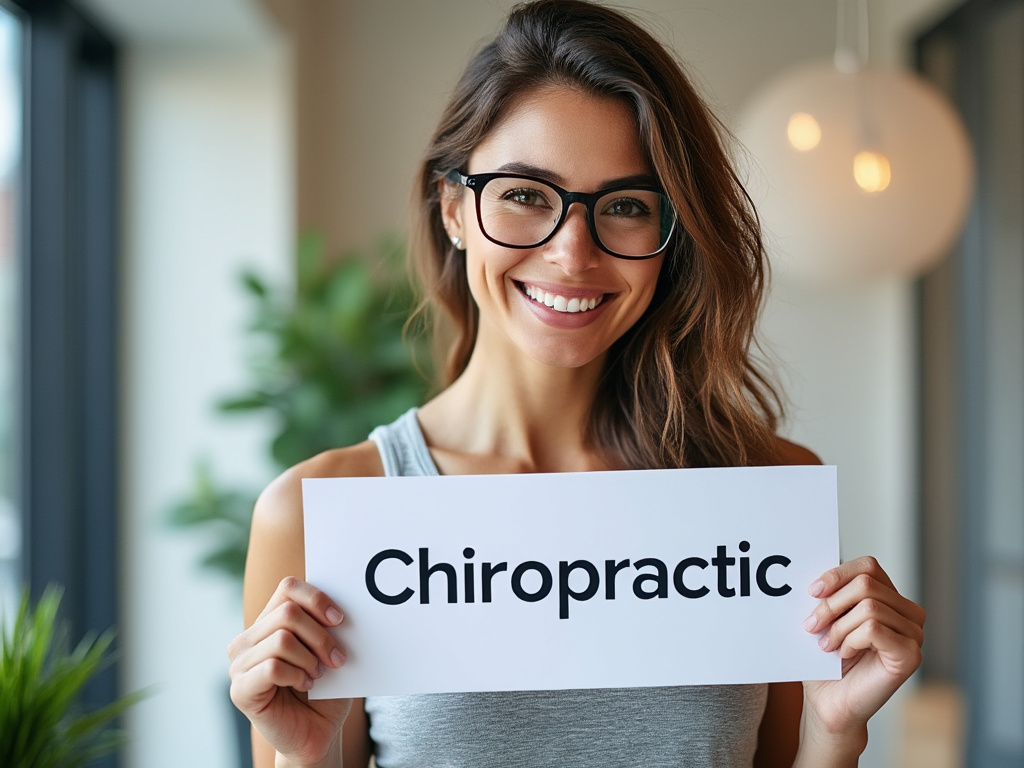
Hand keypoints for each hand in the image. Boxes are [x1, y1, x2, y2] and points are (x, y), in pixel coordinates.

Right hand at [228, 577, 351, 765]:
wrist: (317, 733)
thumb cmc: (326, 690)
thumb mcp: (330, 651)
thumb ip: (329, 626)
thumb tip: (341, 607)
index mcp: (268, 622)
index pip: (288, 588)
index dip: (317, 599)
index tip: (340, 620)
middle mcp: (248, 639)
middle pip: (288, 613)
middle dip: (320, 636)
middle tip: (336, 658)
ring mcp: (240, 664)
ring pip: (282, 639)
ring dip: (310, 659)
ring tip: (317, 675)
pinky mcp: (240, 690)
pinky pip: (273, 667)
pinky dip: (297, 675)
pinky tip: (305, 685)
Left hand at [801, 557, 924, 740]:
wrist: (828, 702)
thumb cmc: (824, 661)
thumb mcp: (823, 618)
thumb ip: (827, 592)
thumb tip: (812, 570)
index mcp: (888, 598)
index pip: (868, 566)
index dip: (837, 574)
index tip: (811, 592)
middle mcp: (907, 613)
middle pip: (866, 584)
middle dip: (830, 604)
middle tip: (811, 626)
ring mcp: (913, 634)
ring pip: (869, 606)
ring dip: (838, 626)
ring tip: (827, 645)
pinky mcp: (911, 655)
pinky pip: (874, 628)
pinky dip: (851, 639)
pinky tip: (845, 653)